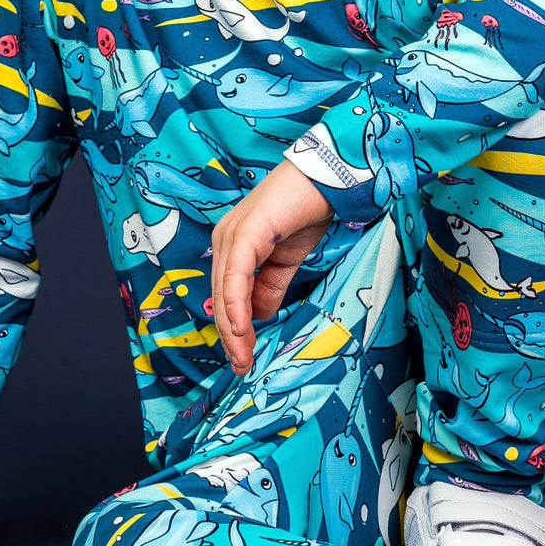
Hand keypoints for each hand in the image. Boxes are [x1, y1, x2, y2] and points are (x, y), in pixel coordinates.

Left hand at [212, 158, 335, 374]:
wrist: (324, 178)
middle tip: (241, 366)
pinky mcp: (244, 234)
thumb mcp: (288, 259)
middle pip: (220, 298)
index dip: (232, 328)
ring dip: (232, 330)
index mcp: (232, 245)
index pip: (225, 294)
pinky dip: (237, 307)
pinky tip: (242, 329)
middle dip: (230, 337)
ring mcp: (231, 236)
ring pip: (224, 292)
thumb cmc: (306, 211)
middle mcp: (224, 240)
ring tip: (242, 358)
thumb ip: (271, 287)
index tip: (242, 356)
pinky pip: (235, 278)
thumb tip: (258, 317)